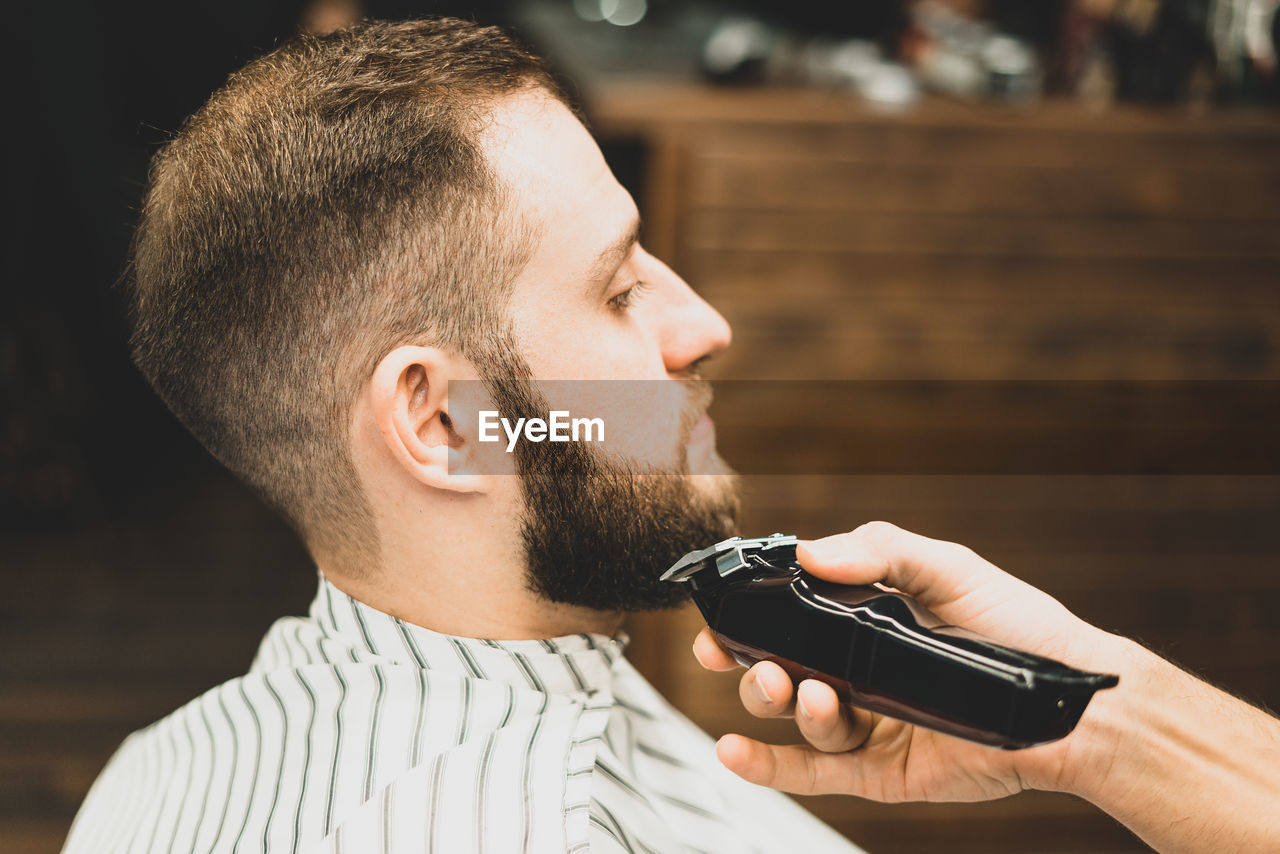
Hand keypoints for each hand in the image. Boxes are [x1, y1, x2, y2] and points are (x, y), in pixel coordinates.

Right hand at [693, 521, 1122, 802]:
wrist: (1070, 702)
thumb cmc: (1022, 629)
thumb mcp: (949, 570)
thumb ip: (881, 550)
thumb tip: (810, 552)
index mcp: (868, 623)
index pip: (793, 617)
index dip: (750, 615)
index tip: (719, 610)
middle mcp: (861, 672)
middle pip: (783, 669)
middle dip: (749, 662)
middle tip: (733, 652)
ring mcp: (870, 723)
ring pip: (799, 717)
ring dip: (778, 702)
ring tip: (798, 689)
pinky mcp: (882, 771)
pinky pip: (815, 772)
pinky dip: (769, 767)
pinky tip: (734, 751)